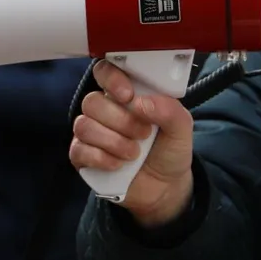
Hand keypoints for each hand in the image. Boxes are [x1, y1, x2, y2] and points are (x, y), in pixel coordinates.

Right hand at [69, 60, 194, 225]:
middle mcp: (105, 111)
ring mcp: (92, 133)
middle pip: (92, 102)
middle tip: (144, 134)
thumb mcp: (182, 128)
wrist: (165, 187)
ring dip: (112, 141)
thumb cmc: (169, 150)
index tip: (128, 96)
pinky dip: (101, 158)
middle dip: (120, 120)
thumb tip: (140, 102)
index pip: (105, 71)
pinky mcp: (83, 156)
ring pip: (84, 125)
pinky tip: (118, 165)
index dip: (111, 79)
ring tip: (134, 153)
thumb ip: (169, 109)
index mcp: (127, 95)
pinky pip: (78, 150)